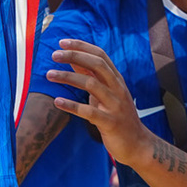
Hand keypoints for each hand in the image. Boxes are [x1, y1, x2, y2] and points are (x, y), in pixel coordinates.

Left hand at [47, 39, 156, 167]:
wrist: (137, 144)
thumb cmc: (117, 116)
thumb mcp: (106, 93)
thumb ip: (92, 77)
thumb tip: (73, 60)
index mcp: (117, 79)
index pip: (100, 55)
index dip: (81, 46)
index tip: (62, 42)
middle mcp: (118, 88)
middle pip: (97, 64)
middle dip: (74, 56)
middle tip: (54, 55)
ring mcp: (115, 105)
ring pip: (91, 84)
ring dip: (68, 77)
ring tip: (49, 75)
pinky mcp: (110, 123)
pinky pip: (89, 112)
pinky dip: (72, 105)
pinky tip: (57, 101)